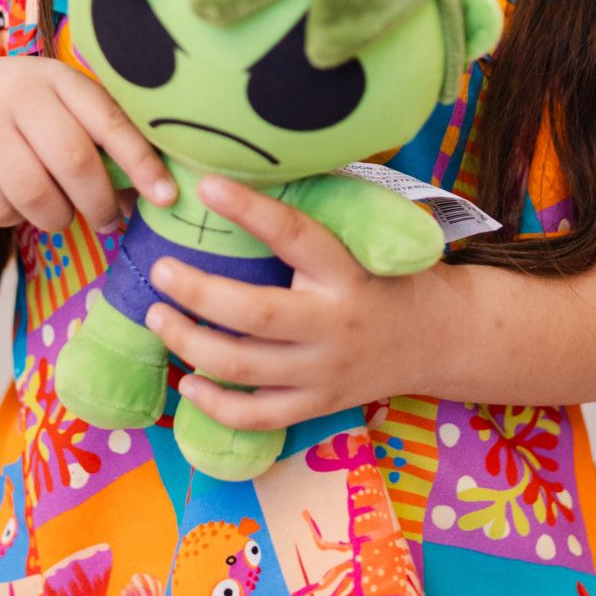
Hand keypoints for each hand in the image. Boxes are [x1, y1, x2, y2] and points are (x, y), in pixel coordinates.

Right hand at [0, 56, 175, 234]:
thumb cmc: (19, 110)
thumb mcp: (57, 104)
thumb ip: (99, 136)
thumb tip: (149, 194)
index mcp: (57, 77)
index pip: (108, 120)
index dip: (141, 162)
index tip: (167, 197)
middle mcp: (18, 94)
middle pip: (74, 163)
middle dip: (100, 203)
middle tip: (110, 220)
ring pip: (36, 196)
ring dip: (57, 217)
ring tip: (59, 211)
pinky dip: (15, 218)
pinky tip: (13, 201)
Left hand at [141, 174, 443, 433]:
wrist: (438, 340)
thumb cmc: (386, 280)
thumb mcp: (365, 245)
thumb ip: (313, 226)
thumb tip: (249, 179)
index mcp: (346, 274)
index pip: (295, 236)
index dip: (250, 210)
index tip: (206, 186)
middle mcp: (335, 326)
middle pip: (256, 315)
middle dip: (198, 294)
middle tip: (161, 270)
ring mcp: (325, 373)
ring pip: (245, 368)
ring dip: (190, 344)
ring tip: (157, 317)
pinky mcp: (317, 406)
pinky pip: (256, 416)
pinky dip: (215, 405)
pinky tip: (187, 382)